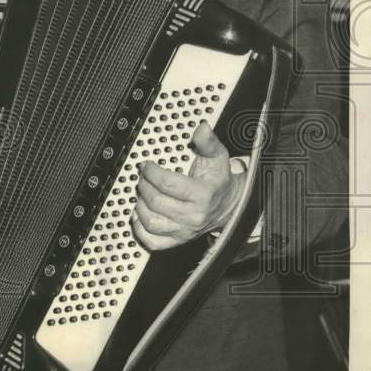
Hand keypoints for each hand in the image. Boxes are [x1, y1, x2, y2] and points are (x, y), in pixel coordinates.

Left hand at [132, 121, 244, 250]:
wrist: (230, 207)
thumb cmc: (219, 182)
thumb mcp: (218, 158)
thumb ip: (208, 142)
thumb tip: (202, 128)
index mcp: (202, 195)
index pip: (167, 184)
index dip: (151, 172)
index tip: (146, 165)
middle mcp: (193, 216)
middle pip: (155, 201)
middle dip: (143, 185)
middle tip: (142, 177)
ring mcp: (185, 230)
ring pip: (150, 221)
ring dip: (140, 205)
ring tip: (142, 193)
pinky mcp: (178, 240)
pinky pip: (153, 241)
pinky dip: (140, 229)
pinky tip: (139, 215)